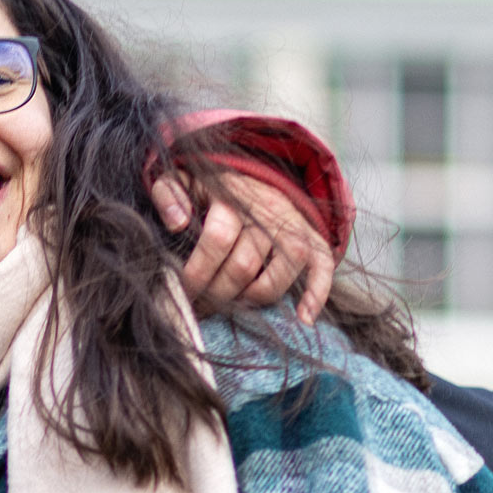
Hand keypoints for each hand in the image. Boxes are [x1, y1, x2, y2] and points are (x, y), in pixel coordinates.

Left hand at [159, 175, 334, 323]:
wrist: (249, 174)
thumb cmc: (207, 188)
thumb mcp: (180, 180)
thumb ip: (168, 194)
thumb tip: (177, 223)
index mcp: (232, 197)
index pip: (218, 238)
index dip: (197, 272)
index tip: (183, 292)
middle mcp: (267, 209)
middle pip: (245, 263)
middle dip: (219, 294)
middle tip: (203, 306)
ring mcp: (294, 223)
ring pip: (285, 267)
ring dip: (258, 296)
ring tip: (237, 305)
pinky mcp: (313, 236)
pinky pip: (324, 263)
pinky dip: (318, 292)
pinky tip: (303, 318)